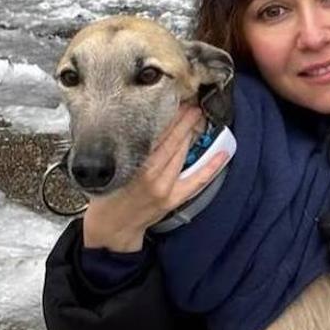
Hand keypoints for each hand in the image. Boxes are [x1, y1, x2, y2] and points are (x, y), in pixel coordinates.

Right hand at [82, 106, 227, 251]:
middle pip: (172, 143)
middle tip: (192, 104)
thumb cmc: (106, 195)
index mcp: (133, 167)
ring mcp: (165, 189)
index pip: (157, 137)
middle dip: (183, 122)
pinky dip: (211, 166)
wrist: (112, 227)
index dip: (169, 119)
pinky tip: (223, 152)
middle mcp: (151, 177)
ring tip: (199, 117)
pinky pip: (197, 181)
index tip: (176, 102)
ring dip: (192, 134)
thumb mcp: (108, 169)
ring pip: (182, 155)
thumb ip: (124, 150)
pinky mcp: (173, 199)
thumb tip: (136, 124)